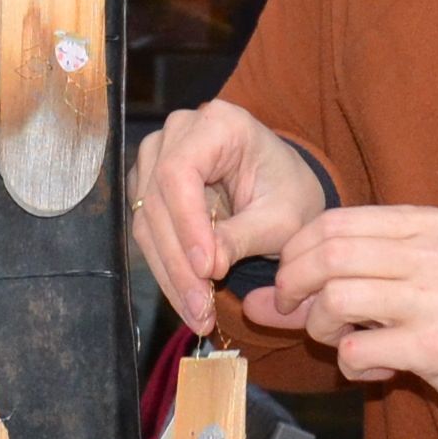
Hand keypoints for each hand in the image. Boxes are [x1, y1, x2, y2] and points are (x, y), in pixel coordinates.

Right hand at [128, 99, 331, 335]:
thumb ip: (243, 237)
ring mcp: (158, 158)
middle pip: (158, 200)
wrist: (285, 192)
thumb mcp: (281, 219)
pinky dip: (168, 270)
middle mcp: (179, 133)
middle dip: (179, 262)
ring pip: (148, 222)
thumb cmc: (289, 195)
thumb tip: (205, 267)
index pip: (180, 172)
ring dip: (170, 274)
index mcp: (218, 124)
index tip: (207, 269)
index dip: (187, 223)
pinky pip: (149, 234)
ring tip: (198, 314)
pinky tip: (189, 300)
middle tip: (201, 308)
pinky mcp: (150, 187)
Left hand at [256, 206, 437, 412]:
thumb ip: (333, 283)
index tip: (290, 282)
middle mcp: (432, 254)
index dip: (295, 252)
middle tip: (294, 310)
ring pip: (337, 300)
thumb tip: (252, 302)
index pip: (335, 222)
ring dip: (321, 328)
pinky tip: (373, 368)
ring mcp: (435, 298)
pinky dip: (350, 366)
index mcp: (425, 225)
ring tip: (341, 341)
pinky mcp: (433, 346)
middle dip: (293, 285)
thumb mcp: (403, 282)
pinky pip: (356, 351)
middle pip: (329, 255)